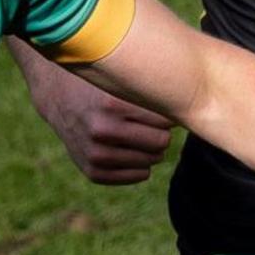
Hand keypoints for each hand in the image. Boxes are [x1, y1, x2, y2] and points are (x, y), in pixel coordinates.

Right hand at [19, 43, 175, 185]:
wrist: (59, 96)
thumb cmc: (101, 83)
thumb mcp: (122, 79)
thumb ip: (153, 90)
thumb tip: (195, 105)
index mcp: (112, 106)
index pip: (166, 120)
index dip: (165, 112)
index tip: (158, 105)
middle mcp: (102, 131)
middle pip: (161, 142)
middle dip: (159, 132)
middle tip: (146, 121)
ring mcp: (95, 154)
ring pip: (152, 160)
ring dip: (150, 148)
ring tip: (135, 132)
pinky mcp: (92, 170)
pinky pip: (138, 175)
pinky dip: (139, 164)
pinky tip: (128, 149)